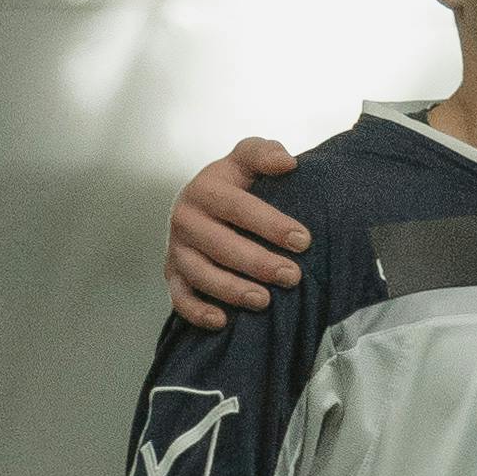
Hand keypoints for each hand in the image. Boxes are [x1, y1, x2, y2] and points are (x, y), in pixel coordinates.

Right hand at [166, 137, 309, 331]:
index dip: (271, 224)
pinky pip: (179, 298)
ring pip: (201, 274)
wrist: (201, 205)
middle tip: (293, 277)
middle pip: (221, 245)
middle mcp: (185, 219)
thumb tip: (287, 163)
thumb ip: (263, 153)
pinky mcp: (172, 275)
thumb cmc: (234, 185)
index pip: (238, 207)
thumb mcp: (246, 160)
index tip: (304, 241)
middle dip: (258, 264)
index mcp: (205, 189)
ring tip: (264, 301)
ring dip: (232, 290)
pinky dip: (197, 312)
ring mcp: (176, 249)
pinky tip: (223, 322)